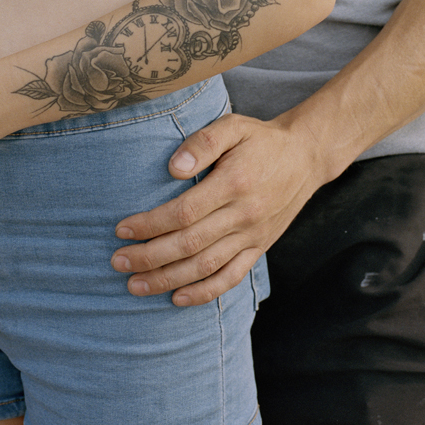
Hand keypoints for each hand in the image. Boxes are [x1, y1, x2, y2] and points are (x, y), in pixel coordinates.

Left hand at [110, 112, 327, 305]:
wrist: (306, 157)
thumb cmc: (261, 139)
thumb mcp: (233, 126)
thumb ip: (203, 142)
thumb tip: (173, 167)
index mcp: (233, 183)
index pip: (184, 212)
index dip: (151, 225)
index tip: (122, 230)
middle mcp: (244, 215)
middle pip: (190, 244)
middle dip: (150, 257)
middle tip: (118, 262)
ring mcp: (253, 235)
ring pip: (206, 266)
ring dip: (168, 279)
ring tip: (135, 285)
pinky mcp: (259, 248)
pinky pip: (231, 277)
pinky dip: (204, 292)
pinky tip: (177, 298)